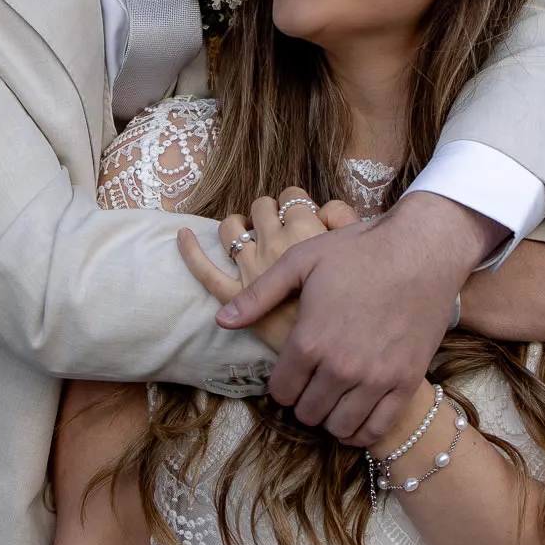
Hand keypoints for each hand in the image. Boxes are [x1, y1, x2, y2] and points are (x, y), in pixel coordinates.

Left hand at [178, 189, 354, 352]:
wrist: (350, 348)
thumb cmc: (361, 301)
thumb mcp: (357, 252)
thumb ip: (343, 220)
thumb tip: (324, 207)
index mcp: (307, 232)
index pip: (293, 196)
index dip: (296, 201)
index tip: (302, 213)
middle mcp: (276, 247)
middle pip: (261, 208)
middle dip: (269, 210)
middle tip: (279, 226)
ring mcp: (253, 273)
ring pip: (230, 231)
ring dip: (236, 224)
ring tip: (247, 232)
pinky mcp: (241, 301)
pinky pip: (206, 274)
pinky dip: (191, 253)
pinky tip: (183, 235)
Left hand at [208, 193, 497, 445]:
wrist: (422, 249)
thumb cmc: (359, 250)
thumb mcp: (301, 261)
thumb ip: (259, 295)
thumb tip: (222, 320)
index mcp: (309, 340)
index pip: (281, 392)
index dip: (281, 386)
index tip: (289, 376)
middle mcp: (340, 366)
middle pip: (307, 413)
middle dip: (304, 402)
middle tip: (311, 387)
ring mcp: (376, 378)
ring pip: (339, 426)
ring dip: (330, 418)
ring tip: (332, 400)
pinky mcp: (407, 382)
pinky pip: (377, 429)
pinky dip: (362, 432)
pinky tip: (356, 420)